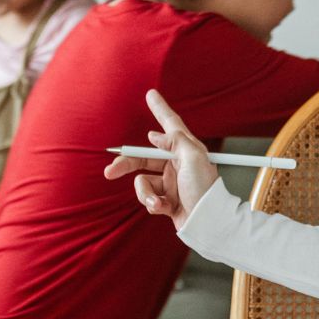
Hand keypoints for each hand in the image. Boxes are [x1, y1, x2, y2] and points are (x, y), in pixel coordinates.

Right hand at [102, 90, 218, 230]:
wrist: (208, 224)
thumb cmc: (205, 190)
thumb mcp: (194, 158)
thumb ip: (176, 141)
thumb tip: (155, 135)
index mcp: (186, 149)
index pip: (170, 124)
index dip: (160, 108)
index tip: (151, 94)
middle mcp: (177, 164)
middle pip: (144, 157)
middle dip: (126, 164)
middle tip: (110, 171)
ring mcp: (171, 182)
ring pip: (142, 181)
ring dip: (145, 193)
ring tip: (157, 202)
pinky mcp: (166, 200)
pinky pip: (148, 197)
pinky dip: (152, 204)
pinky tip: (165, 209)